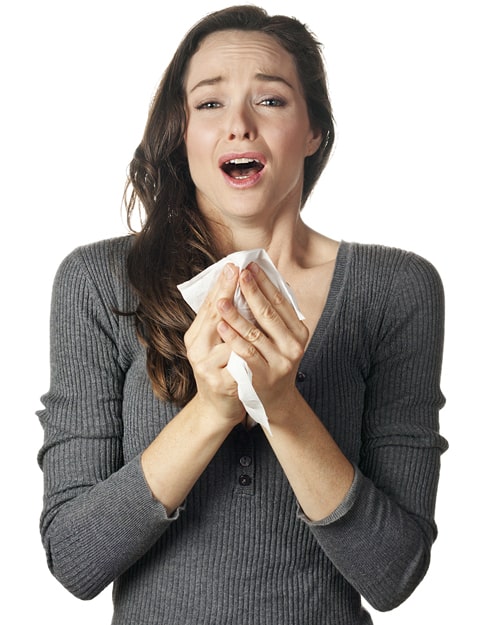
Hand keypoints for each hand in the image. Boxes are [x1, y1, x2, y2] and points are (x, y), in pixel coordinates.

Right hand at [184, 263, 245, 425]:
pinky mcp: (222, 384)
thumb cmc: (223, 369)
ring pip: (227, 338)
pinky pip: (239, 363)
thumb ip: (224, 319)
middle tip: (243, 272)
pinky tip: (260, 334)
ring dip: (242, 317)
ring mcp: (207, 368)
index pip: (208, 306)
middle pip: (215, 316)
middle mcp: (196, 350)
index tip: (233, 264)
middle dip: (231, 293)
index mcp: (194, 336)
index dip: (221, 285)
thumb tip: (240, 285)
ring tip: (254, 295)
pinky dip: (249, 349)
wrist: (218, 409)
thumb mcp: (217, 343)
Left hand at [216, 262, 308, 421]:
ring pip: (255, 333)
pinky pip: (246, 353)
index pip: (281, 301)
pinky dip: (232, 338)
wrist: (275, 401)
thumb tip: (262, 278)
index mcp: (299, 332)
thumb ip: (275, 314)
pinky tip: (221, 325)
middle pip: (268, 313)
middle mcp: (293, 346)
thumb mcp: (281, 338)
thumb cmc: (274, 362)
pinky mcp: (264, 377)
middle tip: (237, 272)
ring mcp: (280, 362)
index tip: (250, 265)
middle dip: (250, 291)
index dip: (265, 282)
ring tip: (221, 298)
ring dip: (236, 314)